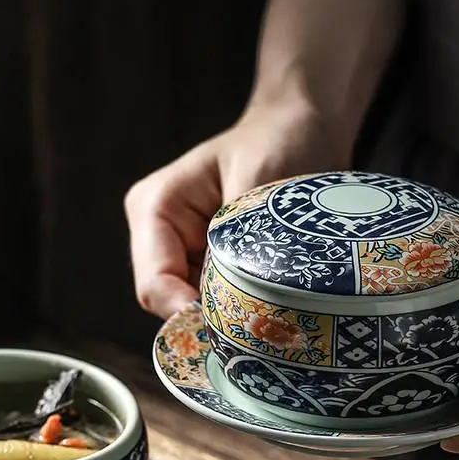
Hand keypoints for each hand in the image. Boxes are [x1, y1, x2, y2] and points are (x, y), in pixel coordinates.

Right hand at [124, 97, 352, 318]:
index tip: (233, 328)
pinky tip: (269, 307)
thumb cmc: (279, 143)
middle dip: (209, 319)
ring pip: (192, 308)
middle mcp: (159, 235)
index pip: (156, 283)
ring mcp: (183, 252)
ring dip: (226, 316)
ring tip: (268, 317)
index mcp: (155, 209)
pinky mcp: (208, 264)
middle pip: (169, 303)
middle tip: (256, 330)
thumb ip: (235, 246)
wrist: (303, 129)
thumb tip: (227, 306)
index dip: (188, 313)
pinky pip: (215, 301)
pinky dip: (238, 309)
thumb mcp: (257, 188)